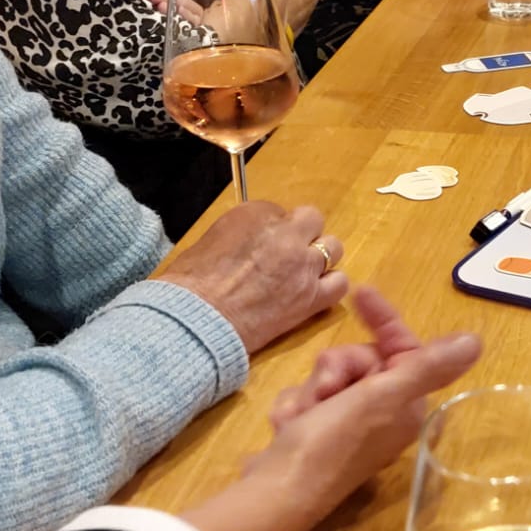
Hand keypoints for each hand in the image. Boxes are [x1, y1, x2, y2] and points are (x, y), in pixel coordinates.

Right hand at [159, 200, 348, 352]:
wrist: (196, 320)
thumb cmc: (191, 284)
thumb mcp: (210, 240)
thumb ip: (241, 233)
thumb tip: (253, 241)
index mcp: (256, 214)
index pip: (278, 211)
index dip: (274, 229)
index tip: (264, 244)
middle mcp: (285, 234)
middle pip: (311, 220)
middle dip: (302, 235)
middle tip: (288, 254)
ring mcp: (302, 265)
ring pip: (333, 247)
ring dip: (319, 258)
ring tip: (302, 274)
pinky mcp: (311, 297)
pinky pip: (340, 283)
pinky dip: (330, 286)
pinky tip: (314, 293)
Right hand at [185, 288, 480, 530]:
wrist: (273, 494)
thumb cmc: (330, 445)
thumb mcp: (381, 398)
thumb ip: (426, 367)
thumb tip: (476, 342)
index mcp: (406, 407)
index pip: (402, 349)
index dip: (382, 320)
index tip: (359, 293)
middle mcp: (382, 415)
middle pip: (358, 360)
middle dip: (335, 368)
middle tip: (326, 390)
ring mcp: (346, 426)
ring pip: (327, 377)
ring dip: (310, 391)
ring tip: (303, 417)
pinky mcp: (315, 433)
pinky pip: (305, 397)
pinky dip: (294, 408)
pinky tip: (288, 427)